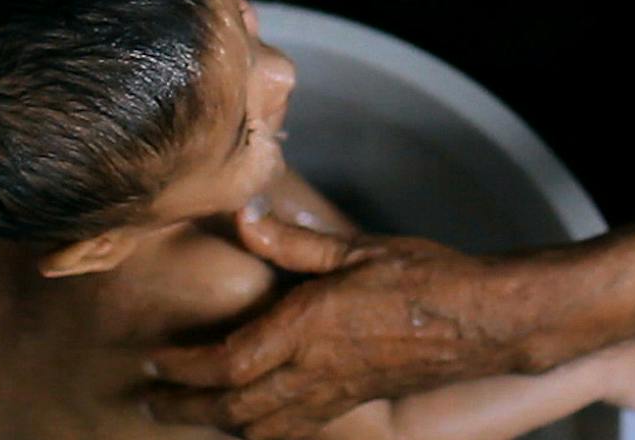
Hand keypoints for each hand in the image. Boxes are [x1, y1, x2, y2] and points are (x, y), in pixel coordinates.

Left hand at [143, 208, 534, 439]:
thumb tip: (244, 217)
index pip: (228, 363)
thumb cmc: (426, 276)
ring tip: (194, 413)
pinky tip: (254, 423)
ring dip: (220, 425)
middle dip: (186, 409)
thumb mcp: (357, 248)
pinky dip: (263, 432)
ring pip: (263, 428)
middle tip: (151, 401)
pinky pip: (297, 430)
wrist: (483, 320)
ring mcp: (336, 393)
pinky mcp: (355, 401)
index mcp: (309, 328)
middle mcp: (315, 371)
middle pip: (234, 409)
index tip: (155, 362)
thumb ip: (295, 241)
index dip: (185, 369)